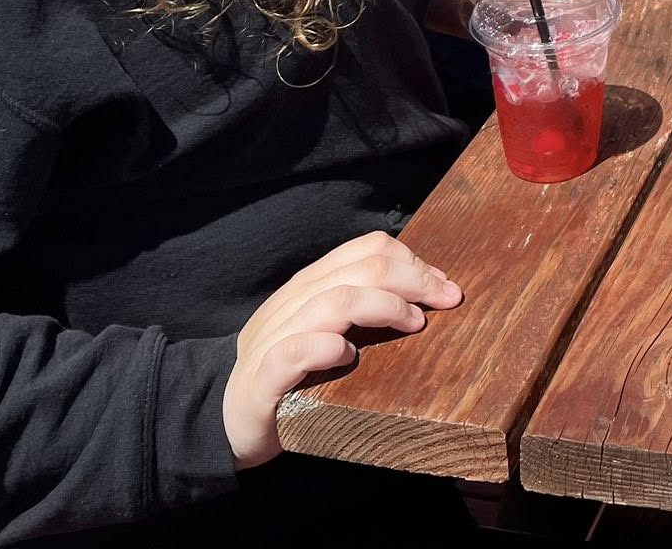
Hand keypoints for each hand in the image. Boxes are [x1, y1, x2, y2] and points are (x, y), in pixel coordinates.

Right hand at [223, 231, 461, 468]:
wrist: (224, 422)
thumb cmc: (291, 376)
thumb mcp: (326, 331)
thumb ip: (361, 308)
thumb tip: (425, 294)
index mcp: (308, 288)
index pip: (363, 250)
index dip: (410, 260)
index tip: (444, 284)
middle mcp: (290, 306)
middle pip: (357, 271)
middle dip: (411, 279)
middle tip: (447, 300)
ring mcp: (271, 341)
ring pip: (331, 302)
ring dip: (382, 306)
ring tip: (415, 324)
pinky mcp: (260, 382)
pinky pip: (292, 353)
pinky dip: (325, 348)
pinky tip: (349, 356)